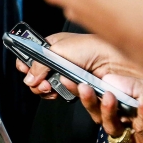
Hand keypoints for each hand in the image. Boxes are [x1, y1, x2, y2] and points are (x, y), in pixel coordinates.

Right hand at [19, 33, 142, 97]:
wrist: (117, 61)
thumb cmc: (91, 48)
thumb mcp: (59, 50)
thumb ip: (39, 64)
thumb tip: (28, 79)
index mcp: (52, 46)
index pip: (31, 56)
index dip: (26, 63)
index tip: (25, 69)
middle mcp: (59, 61)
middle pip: (37, 75)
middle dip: (35, 80)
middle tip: (41, 82)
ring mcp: (68, 75)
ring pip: (48, 87)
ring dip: (46, 89)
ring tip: (50, 88)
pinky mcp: (78, 89)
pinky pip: (63, 95)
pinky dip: (60, 94)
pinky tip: (62, 92)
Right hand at [77, 74, 142, 142]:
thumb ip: (132, 85)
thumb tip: (107, 79)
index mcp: (124, 110)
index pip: (99, 100)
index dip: (84, 90)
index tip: (70, 77)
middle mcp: (127, 125)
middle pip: (99, 117)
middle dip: (88, 101)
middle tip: (82, 86)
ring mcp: (138, 138)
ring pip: (113, 129)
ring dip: (108, 111)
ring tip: (108, 96)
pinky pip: (140, 132)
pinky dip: (140, 115)